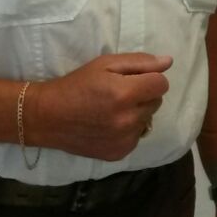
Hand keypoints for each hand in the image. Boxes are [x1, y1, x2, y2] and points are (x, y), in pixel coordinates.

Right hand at [31, 52, 171, 160]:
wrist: (48, 117)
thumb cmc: (77, 84)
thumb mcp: (105, 64)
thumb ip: (140, 62)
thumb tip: (168, 62)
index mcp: (125, 94)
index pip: (162, 84)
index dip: (148, 79)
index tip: (132, 79)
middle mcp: (128, 120)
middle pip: (156, 102)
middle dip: (143, 95)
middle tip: (118, 93)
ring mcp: (124, 140)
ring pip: (147, 120)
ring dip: (136, 113)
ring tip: (111, 110)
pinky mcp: (119, 153)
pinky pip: (136, 137)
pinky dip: (128, 130)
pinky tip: (108, 125)